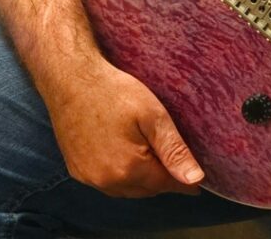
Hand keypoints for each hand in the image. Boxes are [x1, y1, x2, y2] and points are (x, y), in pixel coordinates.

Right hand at [48, 58, 204, 198]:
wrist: (72, 80)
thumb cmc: (114, 92)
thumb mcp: (153, 116)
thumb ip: (174, 150)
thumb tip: (195, 179)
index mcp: (128, 169)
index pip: (165, 185)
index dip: (183, 183)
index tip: (198, 184)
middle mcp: (106, 180)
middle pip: (145, 189)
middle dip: (163, 180)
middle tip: (178, 166)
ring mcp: (88, 177)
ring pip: (126, 189)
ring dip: (142, 181)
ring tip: (155, 162)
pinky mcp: (77, 170)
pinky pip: (106, 183)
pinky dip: (121, 177)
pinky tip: (127, 160)